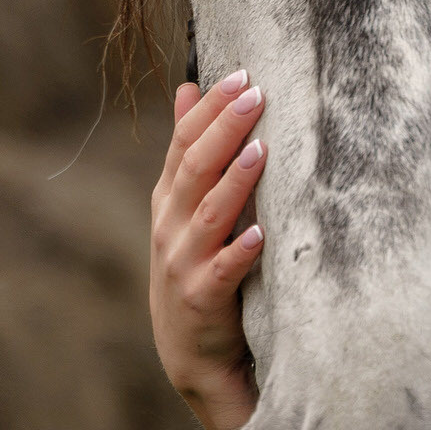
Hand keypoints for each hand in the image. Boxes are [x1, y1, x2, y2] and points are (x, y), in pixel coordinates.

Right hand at [150, 68, 266, 429]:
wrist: (193, 355)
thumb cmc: (198, 271)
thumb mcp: (185, 209)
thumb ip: (189, 152)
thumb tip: (189, 87)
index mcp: (168, 201)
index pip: (184, 145)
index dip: (209, 110)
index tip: (240, 74)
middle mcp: (170, 227)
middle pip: (195, 169)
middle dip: (224, 129)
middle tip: (255, 93)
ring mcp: (183, 264)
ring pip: (208, 215)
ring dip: (235, 182)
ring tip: (262, 151)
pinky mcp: (203, 300)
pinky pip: (223, 272)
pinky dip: (240, 252)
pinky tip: (261, 233)